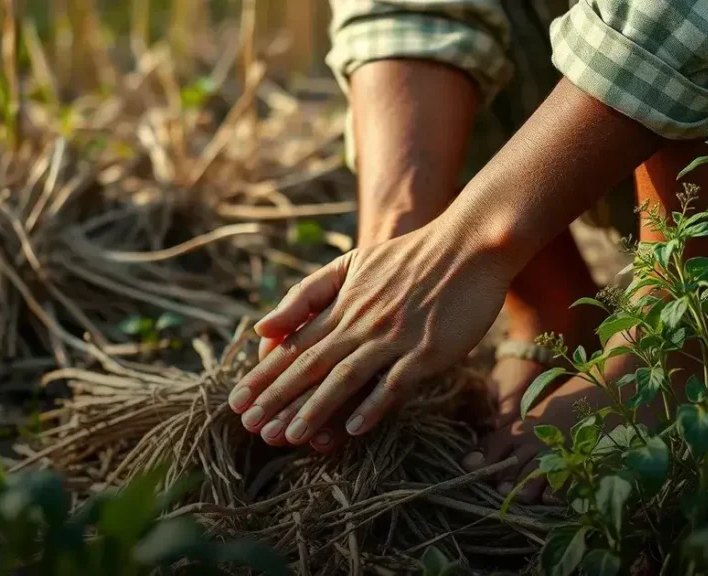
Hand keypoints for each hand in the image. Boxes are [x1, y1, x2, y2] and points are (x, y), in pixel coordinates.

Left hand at [229, 220, 511, 445]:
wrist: (469, 244)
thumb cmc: (411, 256)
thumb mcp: (352, 263)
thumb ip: (308, 294)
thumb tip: (263, 327)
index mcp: (343, 305)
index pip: (295, 345)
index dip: (265, 375)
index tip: (238, 401)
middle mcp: (363, 323)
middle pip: (312, 365)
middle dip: (277, 398)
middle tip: (249, 426)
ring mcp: (395, 337)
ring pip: (347, 377)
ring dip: (316, 408)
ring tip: (288, 436)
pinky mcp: (428, 350)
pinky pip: (396, 383)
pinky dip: (375, 405)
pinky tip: (354, 428)